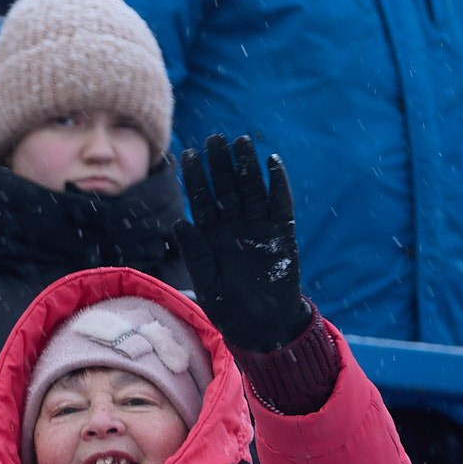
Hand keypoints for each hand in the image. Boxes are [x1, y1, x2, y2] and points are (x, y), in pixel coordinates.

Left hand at [174, 134, 311, 353]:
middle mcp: (234, 226)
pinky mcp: (283, 233)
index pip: (201, 199)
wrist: (262, 325)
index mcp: (211, 235)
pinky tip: (272, 161)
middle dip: (219, 163)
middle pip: (226, 187)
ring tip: (241, 141)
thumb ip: (196, 254)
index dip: (194, 177)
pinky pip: (281, 203)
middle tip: (214, 138)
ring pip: (251, 188)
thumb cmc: (230, 308)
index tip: (186, 154)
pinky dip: (278, 183)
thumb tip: (179, 223)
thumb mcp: (207, 283)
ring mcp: (259, 227)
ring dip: (246, 165)